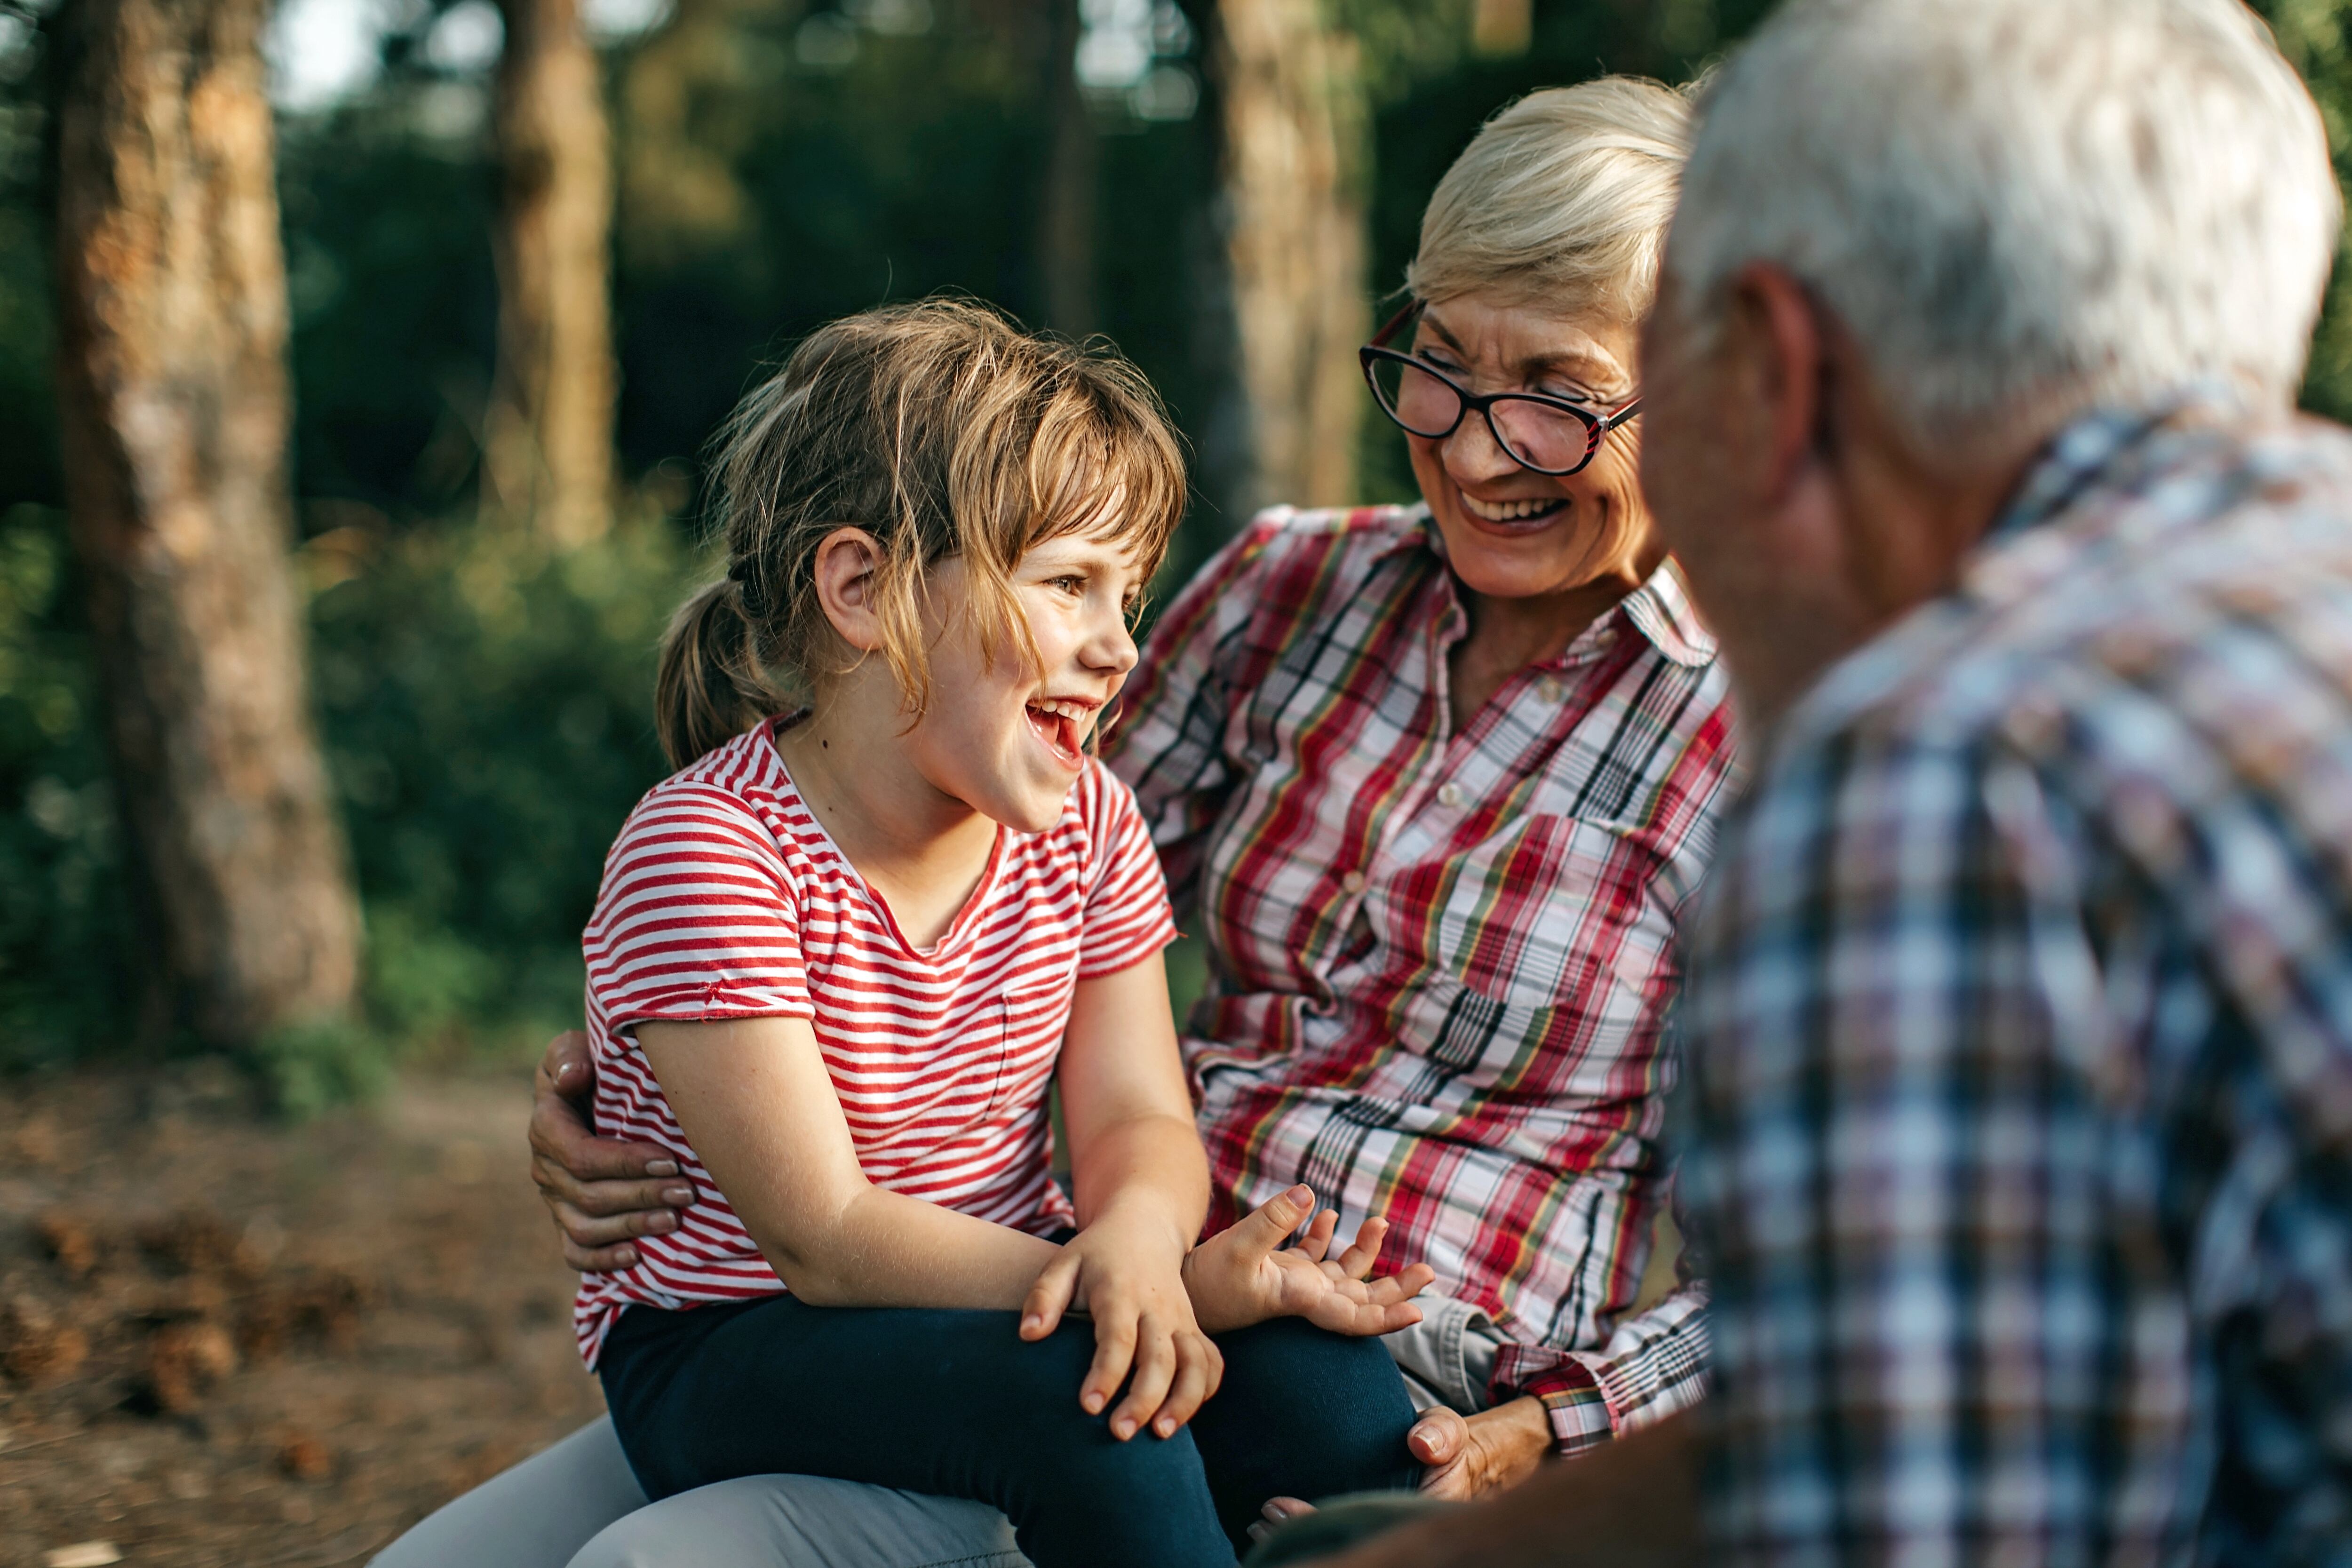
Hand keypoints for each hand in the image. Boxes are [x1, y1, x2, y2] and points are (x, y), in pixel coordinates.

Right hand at [529, 1030, 695, 1270]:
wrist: (595, 1092)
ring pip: (585, 1227)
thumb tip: (574, 1076)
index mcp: (547, 1127)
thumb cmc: (593, 1066)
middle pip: (590, 1195)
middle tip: (687, 1191)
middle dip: (642, 1195)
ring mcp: (555, 1199)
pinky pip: (575, 1252)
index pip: (581, 1156)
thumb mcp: (575, 1048)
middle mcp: (546, 1168)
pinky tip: (638, 1256)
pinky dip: (603, 1259)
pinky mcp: (567, 1221)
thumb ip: (568, 1055)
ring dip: (632, 1226)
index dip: (625, 1162)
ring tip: (675, 1220)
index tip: (670, 1158)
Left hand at [1020, 1207, 1223, 1442]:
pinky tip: (1183, 1416)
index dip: (1106, 1374)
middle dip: (1144, 1399)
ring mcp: (1181, 1319)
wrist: (1143, 1229)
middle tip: (1119, 1433)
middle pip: (1160, 1359)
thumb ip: (1043, 1297)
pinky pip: (1211, 1361)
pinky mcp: (1194, 1329)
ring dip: (1184, 1401)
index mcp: (1120, 1292)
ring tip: (1160, 1434)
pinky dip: (1206, 1389)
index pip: (1118, 1338)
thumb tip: (1028, 1335)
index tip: (1088, 1406)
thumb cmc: (1095, 1255)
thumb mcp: (1063, 1264)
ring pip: (1196, 1363)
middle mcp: (1157, 1308)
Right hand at [1182, 1185, 1436, 1335]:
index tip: (1417, 1312)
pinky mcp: (1280, 1272)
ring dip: (1365, 1252)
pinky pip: (1315, 1257)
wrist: (1177, 1292)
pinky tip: (1330, 1214)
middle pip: (1361, 1299)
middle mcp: (1304, 1297)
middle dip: (1396, 1287)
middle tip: (1429, 1272)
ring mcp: (1294, 1284)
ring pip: (1343, 1276)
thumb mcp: (1237, 1249)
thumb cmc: (1204, 1283)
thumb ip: (1272, 1221)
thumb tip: (1309, 1193)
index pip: (1352, 1318)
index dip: (1386, 1317)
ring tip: (1381, 1221)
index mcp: (1300, 1301)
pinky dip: (1327, 1237)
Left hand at [1251, 1395, 1552, 1541]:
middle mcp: (1399, 1529)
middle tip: (1259, 1520)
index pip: (1360, 1525)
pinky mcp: (1371, 1528)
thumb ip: (1440, 1434)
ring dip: (1298, 1538)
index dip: (1315, 1520)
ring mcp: (1384, 1532)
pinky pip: (1340, 1536)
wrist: (1453, 1460)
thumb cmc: (1445, 1444)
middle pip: (1345, 1540)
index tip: (1278, 1504)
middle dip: (1299, 1533)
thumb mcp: (1449, 1431)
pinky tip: (1274, 1531)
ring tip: (1257, 1528)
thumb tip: (1420, 1445)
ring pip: (1341, 1543)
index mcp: (1418, 1514)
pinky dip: (1308, 1533)